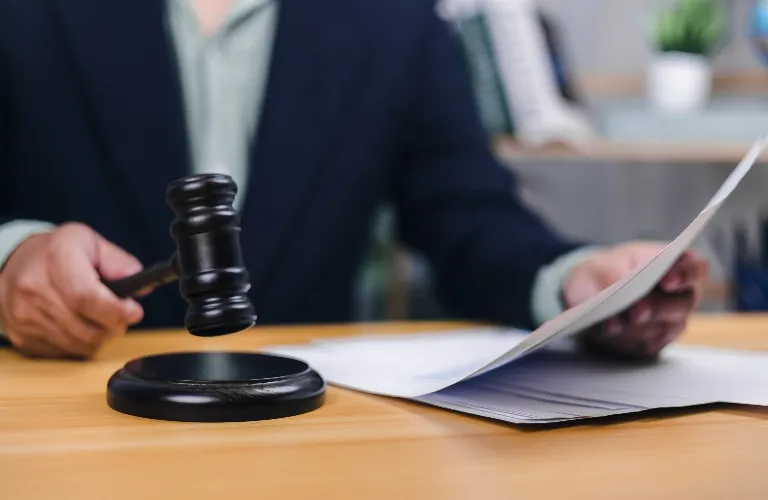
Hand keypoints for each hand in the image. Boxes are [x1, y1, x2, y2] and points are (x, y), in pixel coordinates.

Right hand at [0, 223, 144, 358]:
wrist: (14, 264)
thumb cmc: (58, 252)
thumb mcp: (91, 243)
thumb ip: (120, 263)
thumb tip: (141, 286)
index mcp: (57, 258)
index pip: (87, 297)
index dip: (116, 310)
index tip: (134, 311)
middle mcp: (35, 287)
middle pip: (86, 327)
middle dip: (114, 326)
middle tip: (122, 315)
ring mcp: (25, 315)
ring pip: (78, 345)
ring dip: (99, 337)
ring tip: (101, 319)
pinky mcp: (21, 336)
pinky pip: (63, 352)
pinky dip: (79, 344)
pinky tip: (80, 325)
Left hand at [563, 242, 707, 358]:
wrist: (592, 294)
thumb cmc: (607, 272)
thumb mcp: (604, 264)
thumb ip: (614, 270)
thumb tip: (619, 281)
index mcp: (676, 266)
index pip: (694, 269)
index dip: (685, 276)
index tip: (667, 282)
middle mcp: (681, 295)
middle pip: (682, 304)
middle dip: (658, 308)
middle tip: (637, 310)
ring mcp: (670, 321)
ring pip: (664, 328)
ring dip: (639, 326)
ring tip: (614, 321)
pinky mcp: (655, 341)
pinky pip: (647, 344)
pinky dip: (627, 338)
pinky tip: (609, 329)